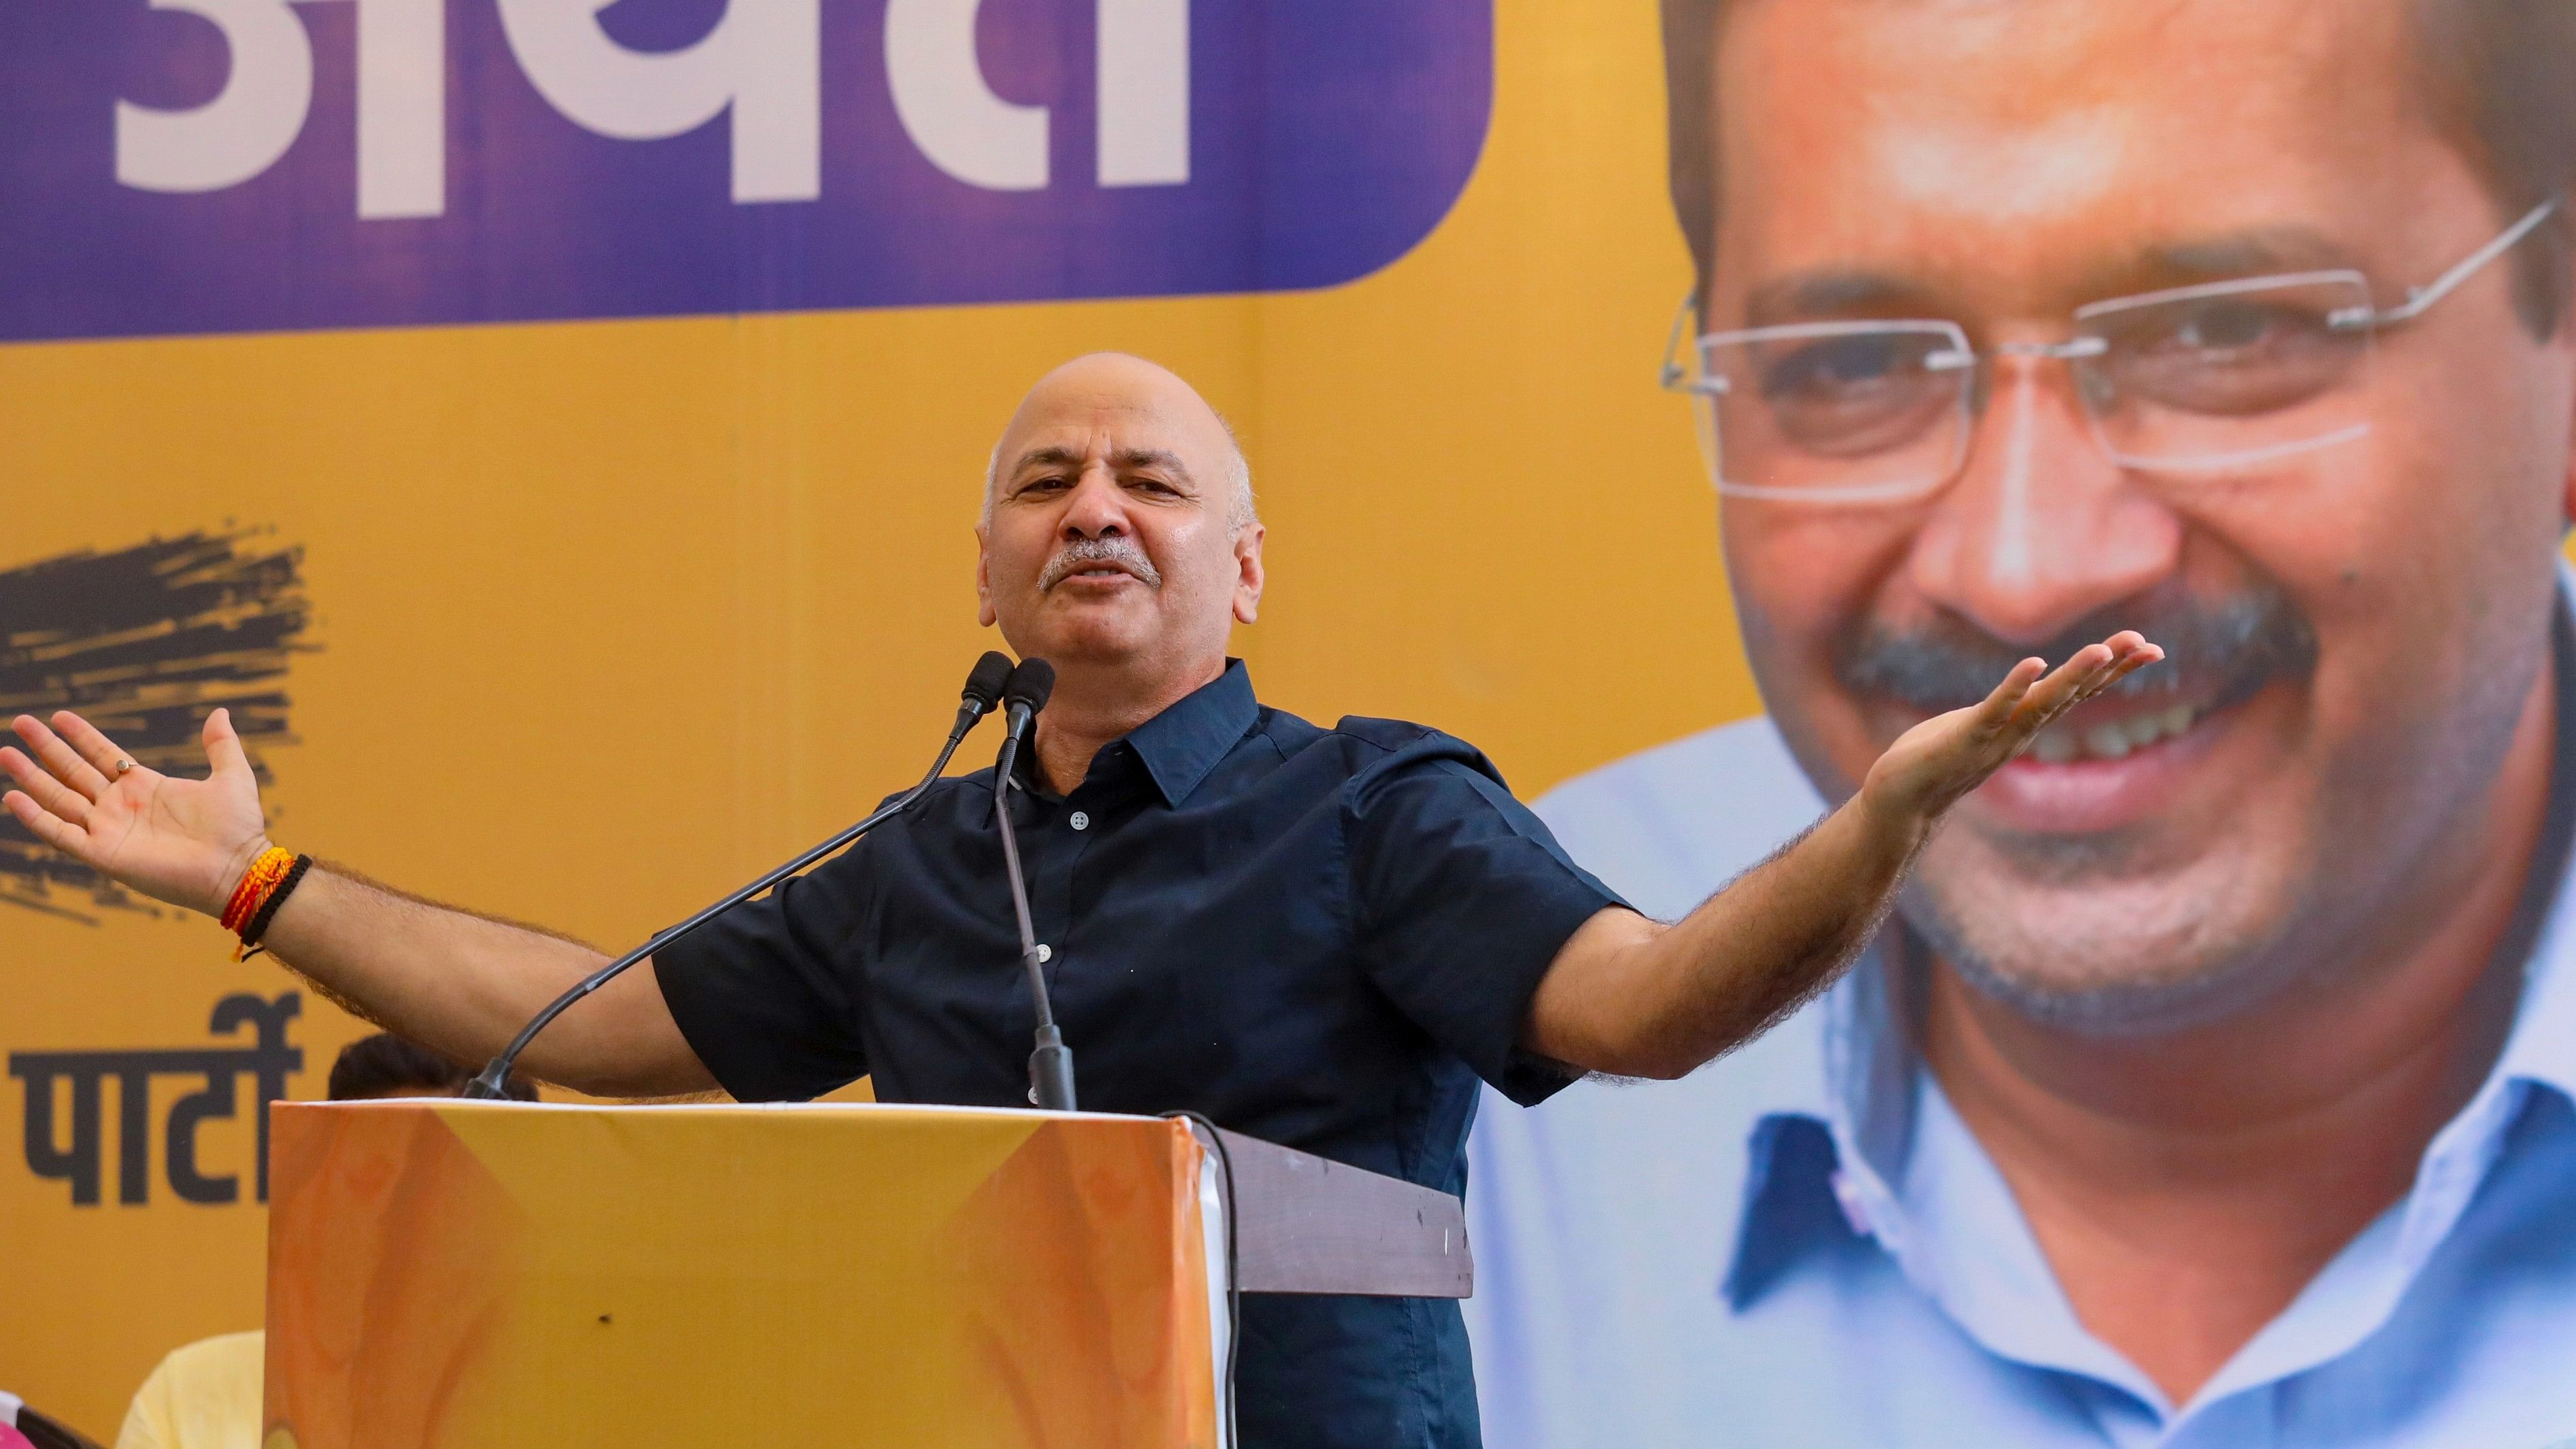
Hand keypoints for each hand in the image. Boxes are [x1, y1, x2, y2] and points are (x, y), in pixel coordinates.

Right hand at [2, 708, 273, 916]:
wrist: (238, 868)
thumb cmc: (237, 828)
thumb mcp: (232, 776)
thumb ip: (221, 745)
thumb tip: (220, 711)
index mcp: (145, 786)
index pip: (102, 755)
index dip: (81, 736)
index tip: (58, 715)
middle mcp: (120, 807)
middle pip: (73, 772)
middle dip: (46, 748)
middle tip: (19, 722)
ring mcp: (108, 829)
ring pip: (59, 798)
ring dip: (31, 778)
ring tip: (5, 753)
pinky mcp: (103, 854)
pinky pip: (61, 834)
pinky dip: (36, 817)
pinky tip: (13, 798)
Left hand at [1859, 631, 2164, 829]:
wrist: (1899, 799)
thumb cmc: (1936, 757)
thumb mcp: (1982, 724)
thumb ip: (2009, 708)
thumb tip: (2031, 685)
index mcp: (2024, 722)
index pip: (2078, 691)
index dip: (2114, 670)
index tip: (2152, 648)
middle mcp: (2019, 732)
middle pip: (2072, 695)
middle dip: (2110, 669)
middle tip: (2148, 644)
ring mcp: (1994, 737)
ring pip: (2042, 704)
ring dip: (2072, 677)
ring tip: (2102, 649)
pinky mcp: (1963, 738)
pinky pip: (1994, 710)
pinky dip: (2015, 687)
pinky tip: (2034, 664)